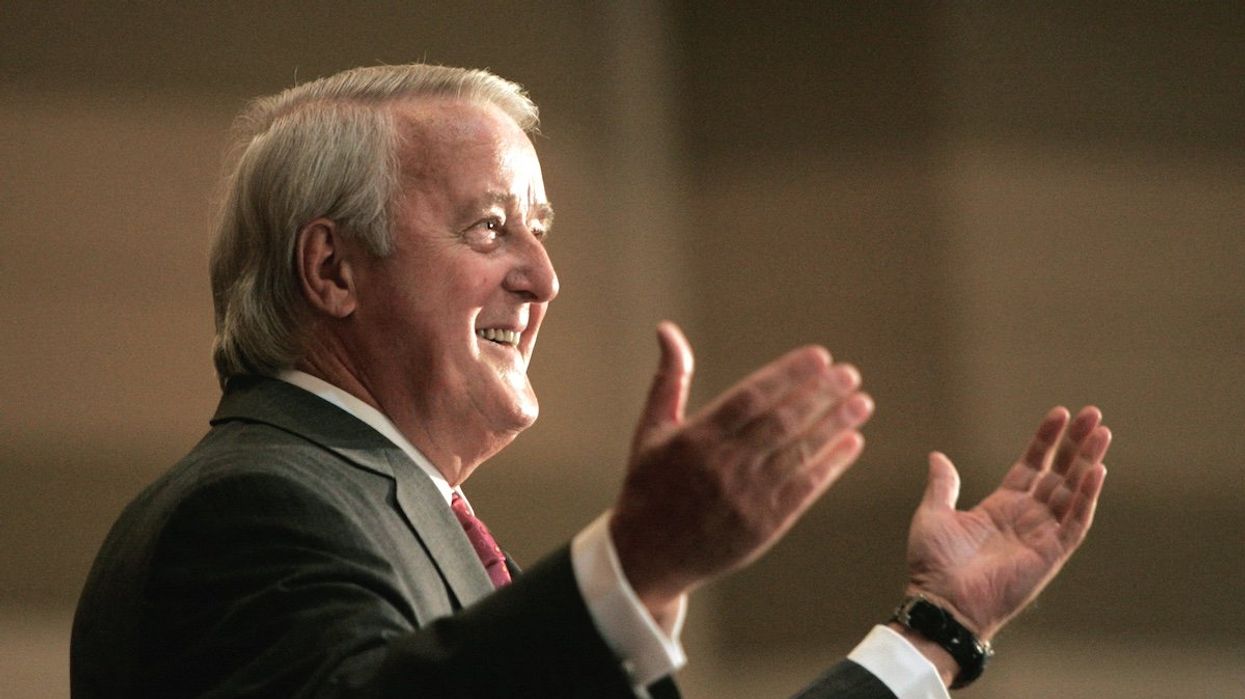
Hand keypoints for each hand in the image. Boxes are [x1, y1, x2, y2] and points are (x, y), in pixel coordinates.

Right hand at [610, 322, 873, 616]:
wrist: (648, 555)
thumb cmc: (649, 485)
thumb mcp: (650, 430)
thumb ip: (668, 379)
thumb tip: (667, 329)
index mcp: (696, 439)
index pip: (752, 397)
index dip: (789, 374)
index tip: (820, 356)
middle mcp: (723, 466)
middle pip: (782, 422)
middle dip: (821, 394)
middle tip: (850, 374)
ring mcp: (745, 497)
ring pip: (799, 453)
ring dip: (834, 425)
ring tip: (861, 402)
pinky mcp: (763, 526)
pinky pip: (805, 489)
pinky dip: (831, 464)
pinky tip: (852, 442)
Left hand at [905, 406, 1110, 640]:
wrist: (941, 601)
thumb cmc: (933, 564)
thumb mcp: (934, 514)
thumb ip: (943, 485)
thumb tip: (937, 455)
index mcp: (1001, 507)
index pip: (1031, 465)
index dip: (1046, 440)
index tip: (1060, 413)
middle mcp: (1026, 517)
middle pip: (1059, 472)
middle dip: (1076, 444)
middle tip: (1093, 414)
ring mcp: (1041, 534)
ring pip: (1073, 491)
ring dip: (1088, 462)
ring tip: (1102, 432)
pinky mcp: (1051, 553)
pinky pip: (1075, 521)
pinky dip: (1087, 497)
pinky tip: (1097, 471)